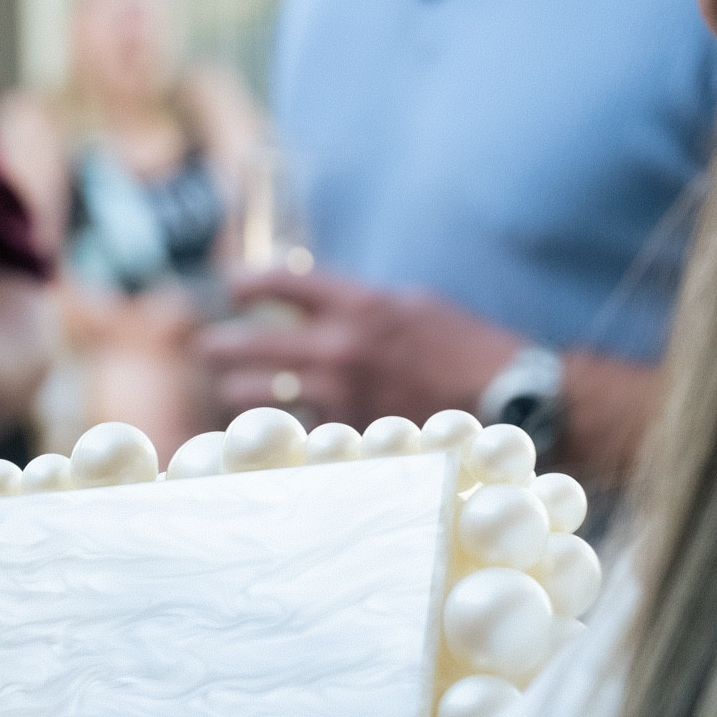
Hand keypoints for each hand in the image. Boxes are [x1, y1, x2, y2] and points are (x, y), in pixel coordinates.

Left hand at [196, 268, 518, 432]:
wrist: (509, 398)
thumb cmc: (465, 346)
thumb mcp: (411, 304)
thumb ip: (358, 304)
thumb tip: (313, 306)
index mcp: (359, 303)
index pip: (280, 283)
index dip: (247, 284)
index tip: (234, 288)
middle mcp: (341, 347)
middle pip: (253, 342)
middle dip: (221, 345)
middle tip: (207, 347)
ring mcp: (341, 395)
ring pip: (258, 394)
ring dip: (237, 390)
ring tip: (231, 388)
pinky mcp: (347, 434)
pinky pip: (293, 429)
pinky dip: (278, 428)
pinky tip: (267, 428)